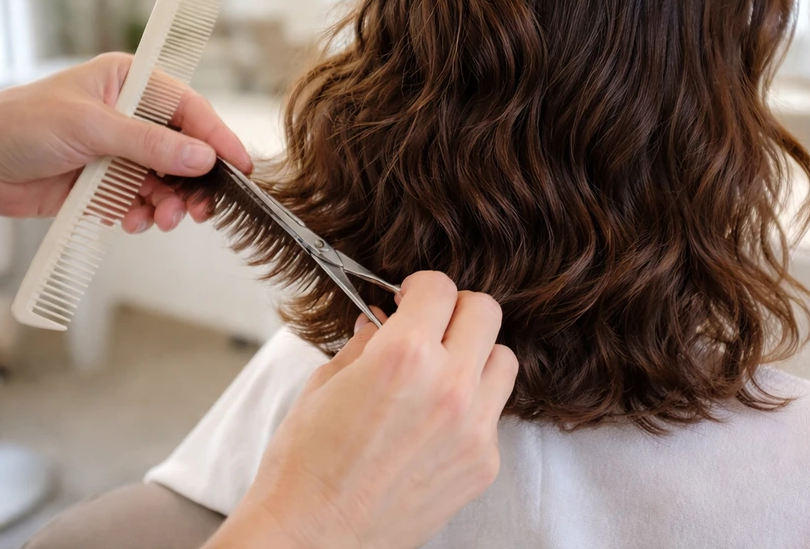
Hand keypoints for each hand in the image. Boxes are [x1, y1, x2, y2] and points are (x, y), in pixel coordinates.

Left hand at [0, 53, 251, 229]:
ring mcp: (122, 151)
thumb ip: (150, 144)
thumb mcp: (90, 127)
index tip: (238, 165)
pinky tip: (130, 220)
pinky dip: (143, 215)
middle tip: (200, 208)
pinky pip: (143, 202)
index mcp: (132, 83)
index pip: (189, 108)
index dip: (217, 137)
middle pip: (186, 150)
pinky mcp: (109, 183)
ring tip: (162, 219)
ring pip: (168, 181)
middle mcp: (132, 116)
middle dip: (194, 181)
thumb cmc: (19, 125)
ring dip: (169, 203)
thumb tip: (202, 158)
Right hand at [204, 271, 517, 548]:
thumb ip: (366, 342)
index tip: (410, 300)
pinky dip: (473, 408)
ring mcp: (473, 429)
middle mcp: (449, 387)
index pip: (440, 286)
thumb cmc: (306, 464)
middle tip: (430, 328)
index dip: (419, 288)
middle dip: (455, 311)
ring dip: (475, 357)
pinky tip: (436, 423)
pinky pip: (494, 414)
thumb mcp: (325, 383)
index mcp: (404, 356)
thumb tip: (384, 319)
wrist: (312, 540)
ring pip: (503, 360)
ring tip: (441, 374)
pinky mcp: (483, 465)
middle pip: (486, 312)